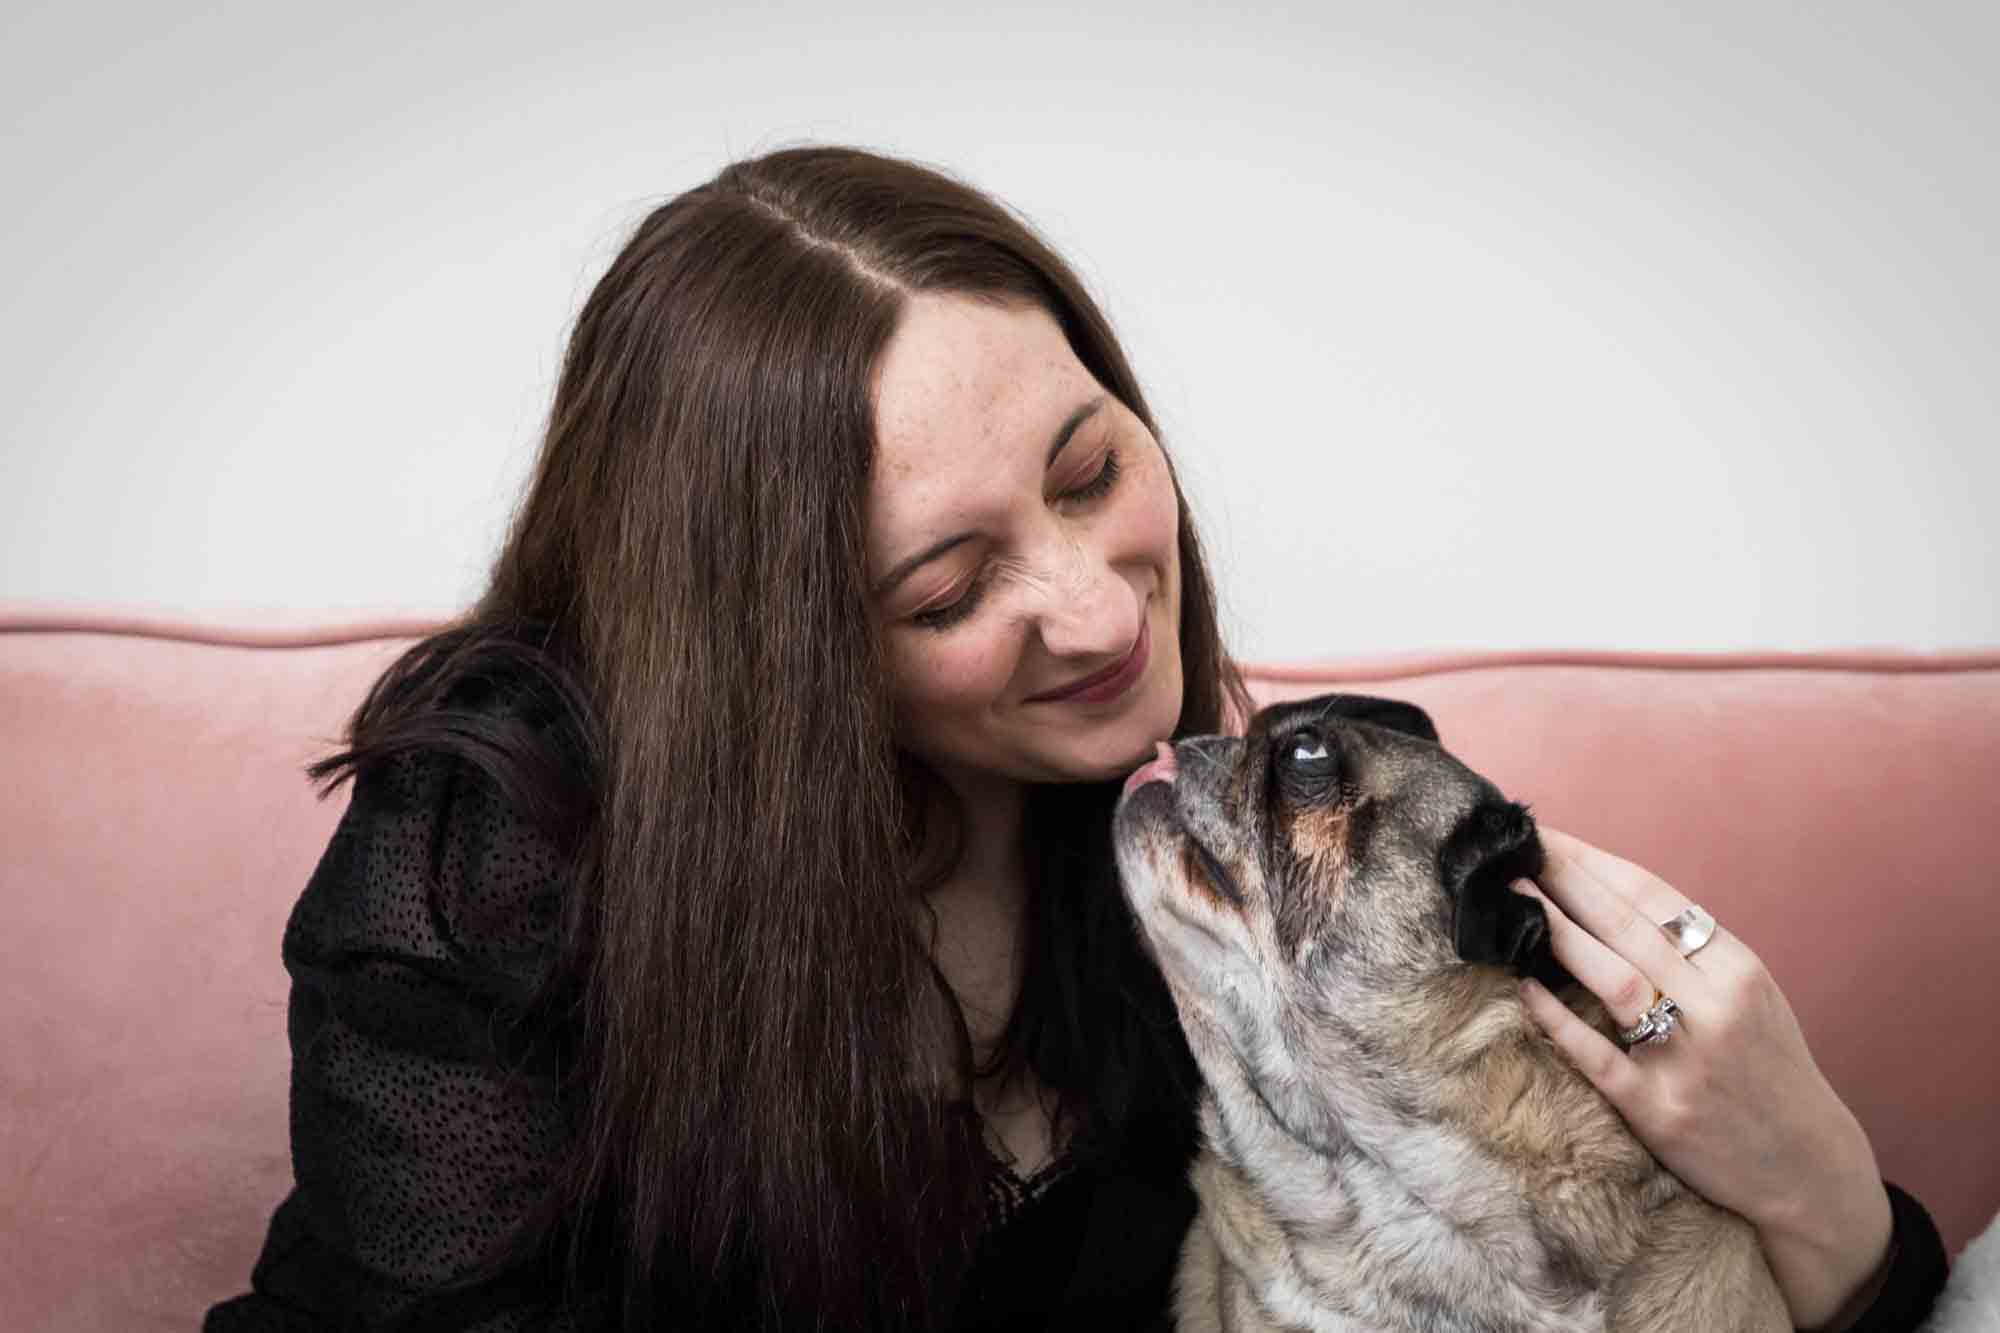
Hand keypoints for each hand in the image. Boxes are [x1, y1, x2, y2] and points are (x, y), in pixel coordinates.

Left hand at [1511, 826, 1893, 1329]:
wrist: (1807, 1168)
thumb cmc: (1764, 1069)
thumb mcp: (1748, 996)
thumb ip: (1688, 952)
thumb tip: (1603, 896)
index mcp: (1737, 968)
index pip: (1654, 896)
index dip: (1592, 862)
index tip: (1543, 835)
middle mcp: (1717, 1006)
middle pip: (1627, 925)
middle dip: (1563, 880)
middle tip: (1511, 852)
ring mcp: (1689, 1058)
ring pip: (1615, 980)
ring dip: (1557, 934)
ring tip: (1511, 902)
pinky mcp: (1660, 1110)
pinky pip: (1597, 1054)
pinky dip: (1556, 1018)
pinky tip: (1523, 986)